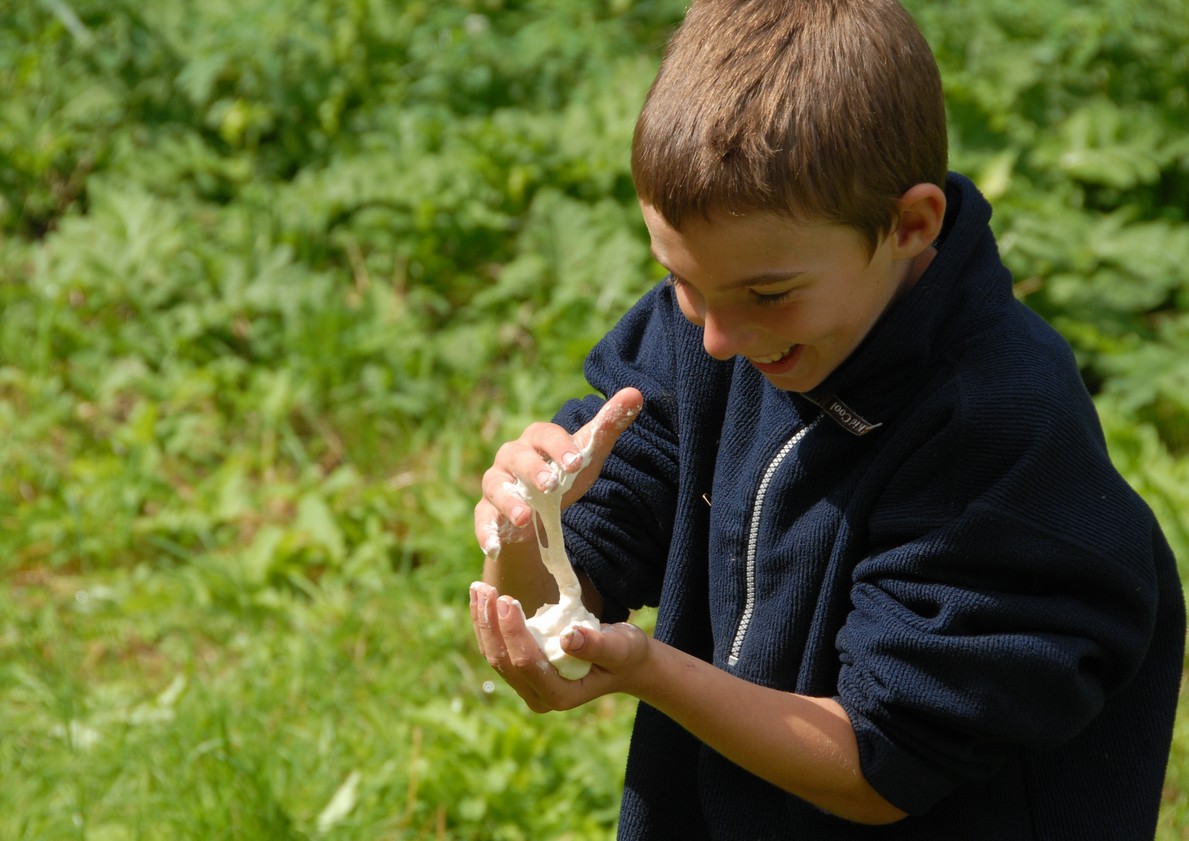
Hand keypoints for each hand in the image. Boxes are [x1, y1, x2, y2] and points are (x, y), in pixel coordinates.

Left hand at [470, 581, 651, 711]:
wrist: (624, 663)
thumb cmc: (625, 655)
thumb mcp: (620, 648)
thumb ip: (597, 645)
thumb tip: (568, 637)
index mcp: (560, 695)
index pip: (527, 664)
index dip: (513, 633)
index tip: (507, 599)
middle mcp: (538, 696)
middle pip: (503, 661)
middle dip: (490, 624)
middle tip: (485, 589)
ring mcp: (527, 685)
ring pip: (494, 655)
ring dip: (482, 621)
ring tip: (477, 588)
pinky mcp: (522, 671)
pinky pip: (498, 648)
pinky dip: (487, 623)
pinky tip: (482, 599)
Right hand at [473, 387, 642, 555]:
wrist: (541, 512)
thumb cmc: (564, 474)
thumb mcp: (586, 454)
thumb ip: (608, 426)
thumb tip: (636, 393)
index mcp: (536, 439)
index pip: (545, 434)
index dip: (559, 446)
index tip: (576, 462)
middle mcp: (511, 457)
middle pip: (517, 457)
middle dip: (533, 470)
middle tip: (550, 485)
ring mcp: (497, 484)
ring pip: (496, 487)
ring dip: (508, 502)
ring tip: (524, 518)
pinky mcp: (488, 512)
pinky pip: (483, 520)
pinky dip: (486, 533)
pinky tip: (494, 547)